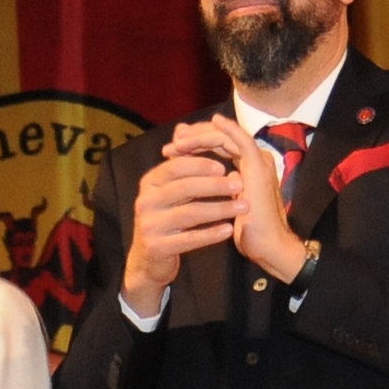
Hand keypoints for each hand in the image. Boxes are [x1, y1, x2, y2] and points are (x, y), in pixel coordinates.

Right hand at [122, 129, 246, 311]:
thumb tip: (184, 127)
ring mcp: (150, 226)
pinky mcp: (158, 247)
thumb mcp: (169, 189)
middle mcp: (145, 202)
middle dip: (215, 185)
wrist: (148, 260)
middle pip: (184, 188)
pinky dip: (211, 234)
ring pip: (190, 213)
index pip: (176, 167)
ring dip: (220, 209)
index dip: (201, 164)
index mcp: (148, 183)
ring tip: (243, 207)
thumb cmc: (166, 218)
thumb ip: (179, 163)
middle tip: (240, 185)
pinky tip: (229, 230)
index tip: (225, 165)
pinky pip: (189, 239)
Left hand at [176, 116, 309, 283]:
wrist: (267, 246)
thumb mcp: (224, 203)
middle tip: (174, 139)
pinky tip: (214, 121)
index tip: (174, 148)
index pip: (220, 145)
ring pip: (227, 136)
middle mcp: (254, 160)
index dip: (197, 142)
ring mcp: (258, 161)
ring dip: (202, 135)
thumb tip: (195, 174)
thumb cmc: (247, 230)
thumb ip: (213, 184)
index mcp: (247, 167)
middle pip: (222, 137)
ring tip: (180, 140)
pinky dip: (227, 130)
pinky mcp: (258, 166)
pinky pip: (241, 141)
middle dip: (196, 136)